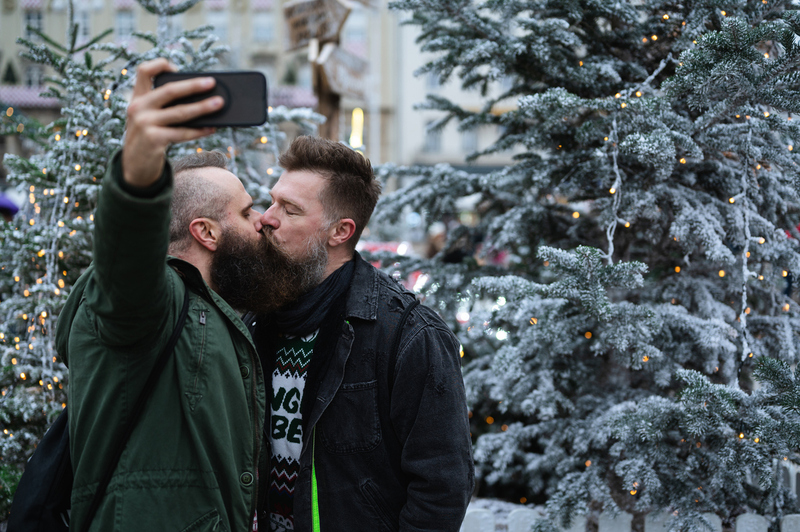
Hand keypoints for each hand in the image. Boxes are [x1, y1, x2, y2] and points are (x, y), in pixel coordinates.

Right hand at [122, 58, 222, 187]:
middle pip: (169, 90)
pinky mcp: (153, 139)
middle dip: (193, 85)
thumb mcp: (150, 119)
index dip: (160, 65)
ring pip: (180, 112)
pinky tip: (212, 128)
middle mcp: (138, 107)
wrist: (134, 167)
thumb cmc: (149, 139)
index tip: (177, 67)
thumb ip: (165, 108)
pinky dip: (199, 130)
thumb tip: (201, 100)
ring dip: (202, 108)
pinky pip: (182, 133)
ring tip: (219, 104)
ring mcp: (144, 123)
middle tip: (212, 82)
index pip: (144, 71)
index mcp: (137, 98)